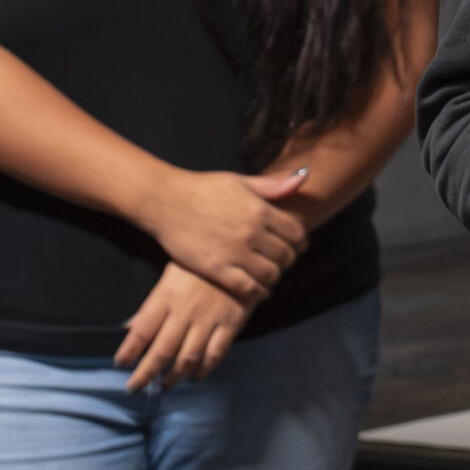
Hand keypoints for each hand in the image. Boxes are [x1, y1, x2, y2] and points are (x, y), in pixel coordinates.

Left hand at [115, 262, 250, 390]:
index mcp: (167, 295)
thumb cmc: (199, 264)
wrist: (241, 252)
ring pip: (188, 358)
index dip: (128, 351)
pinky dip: (205, 369)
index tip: (120, 364)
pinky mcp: (231, 323)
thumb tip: (129, 327)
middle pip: (162, 351)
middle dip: (145, 374)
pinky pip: (215, 353)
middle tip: (134, 388)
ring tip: (165, 386)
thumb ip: (152, 304)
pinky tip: (197, 377)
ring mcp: (209, 318)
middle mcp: (186, 310)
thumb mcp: (170, 275)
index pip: (142, 330)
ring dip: (174, 377)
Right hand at [134, 167, 310, 302]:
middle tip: (281, 261)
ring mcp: (234, 252)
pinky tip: (257, 290)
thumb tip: (304, 178)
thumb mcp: (241, 181)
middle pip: (286, 256)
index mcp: (260, 209)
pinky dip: (258, 292)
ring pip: (270, 274)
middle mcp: (251, 232)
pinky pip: (247, 288)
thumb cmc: (204, 188)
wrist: (165, 200)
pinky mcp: (216, 269)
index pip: (297, 234)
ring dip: (274, 277)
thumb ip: (273, 185)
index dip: (300, 242)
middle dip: (288, 260)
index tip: (295, 245)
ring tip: (268, 274)